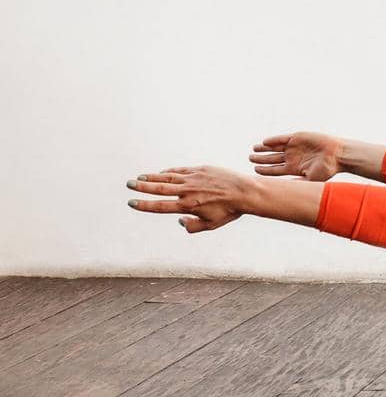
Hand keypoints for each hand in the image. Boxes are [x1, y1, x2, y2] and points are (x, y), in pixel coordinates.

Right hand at [126, 165, 255, 232]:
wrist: (246, 192)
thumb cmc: (229, 211)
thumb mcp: (211, 225)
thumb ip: (192, 227)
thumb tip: (179, 221)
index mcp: (188, 206)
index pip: (160, 206)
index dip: (144, 205)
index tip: (131, 203)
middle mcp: (188, 191)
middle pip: (159, 189)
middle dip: (142, 187)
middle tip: (128, 185)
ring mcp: (194, 178)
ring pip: (167, 177)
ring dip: (152, 177)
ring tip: (139, 178)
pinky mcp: (201, 169)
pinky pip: (181, 170)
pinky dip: (169, 172)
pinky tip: (162, 173)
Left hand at [250, 131, 343, 181]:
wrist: (337, 155)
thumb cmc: (326, 169)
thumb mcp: (310, 180)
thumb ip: (297, 184)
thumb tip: (282, 191)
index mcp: (294, 168)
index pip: (275, 170)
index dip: (265, 170)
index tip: (255, 170)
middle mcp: (292, 157)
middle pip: (272, 159)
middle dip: (261, 158)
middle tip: (250, 158)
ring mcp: (295, 147)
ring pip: (275, 148)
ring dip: (264, 148)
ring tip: (254, 149)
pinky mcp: (298, 137)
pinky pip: (282, 138)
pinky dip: (273, 140)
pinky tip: (264, 142)